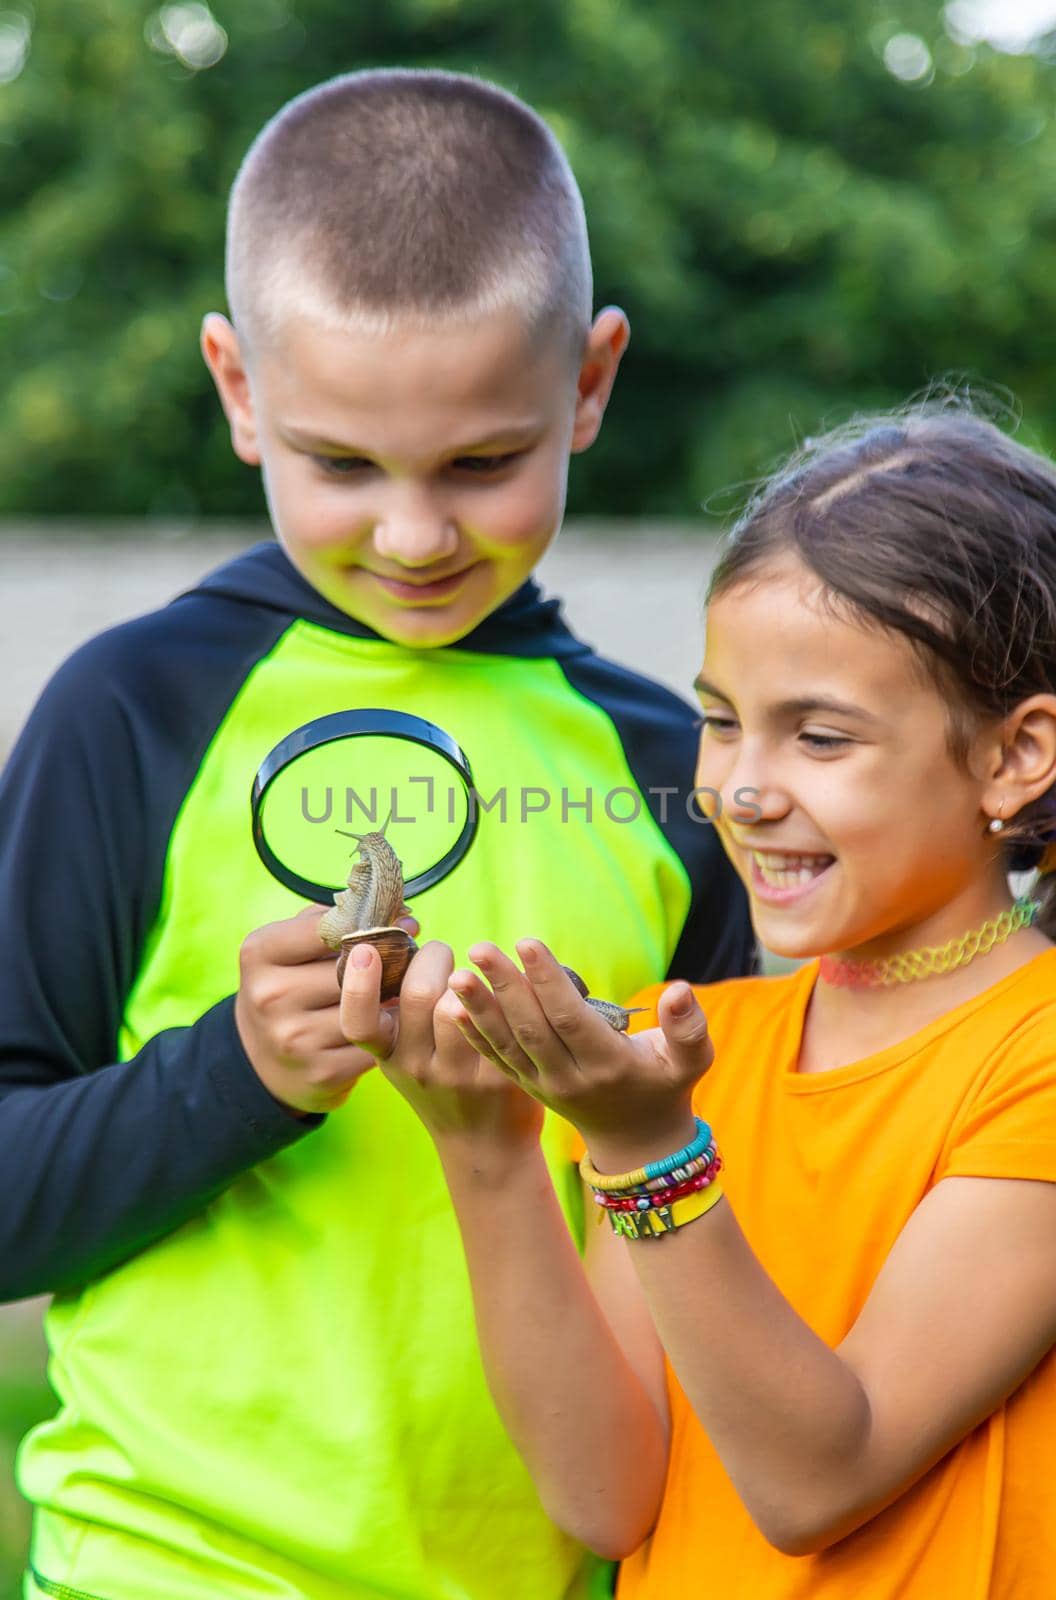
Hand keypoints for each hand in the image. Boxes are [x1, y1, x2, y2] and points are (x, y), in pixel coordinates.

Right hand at [233, 904, 418, 1116]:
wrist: (260, 1063)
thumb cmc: (289, 988)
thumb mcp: (288, 949)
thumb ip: (332, 922)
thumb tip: (403, 916)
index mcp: (260, 953)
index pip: (326, 927)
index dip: (367, 924)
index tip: (393, 924)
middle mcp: (271, 996)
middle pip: (351, 968)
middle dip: (385, 963)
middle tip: (406, 959)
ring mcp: (294, 1038)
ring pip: (368, 1008)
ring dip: (393, 1000)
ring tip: (398, 992)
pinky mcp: (322, 1072)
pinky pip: (374, 1045)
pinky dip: (388, 1035)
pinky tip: (388, 1027)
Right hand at [338, 939, 543, 1156]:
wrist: (484, 1145)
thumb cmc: (441, 1082)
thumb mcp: (405, 1055)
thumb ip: (397, 1011)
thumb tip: (389, 941)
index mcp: (388, 1056)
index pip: (360, 1022)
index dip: (358, 985)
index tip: (367, 950)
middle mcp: (417, 1067)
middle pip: (420, 993)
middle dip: (434, 956)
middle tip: (442, 954)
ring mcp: (458, 1074)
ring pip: (458, 1003)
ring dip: (469, 972)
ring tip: (472, 973)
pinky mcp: (499, 1073)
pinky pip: (499, 1015)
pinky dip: (501, 988)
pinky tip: (504, 982)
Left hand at [447, 939, 713, 1171]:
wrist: (637, 1139)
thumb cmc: (665, 1086)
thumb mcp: (690, 1061)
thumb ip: (688, 1027)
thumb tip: (681, 990)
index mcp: (608, 1064)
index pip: (570, 1018)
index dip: (547, 982)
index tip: (527, 943)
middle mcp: (570, 1078)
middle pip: (531, 1028)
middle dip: (504, 987)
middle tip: (481, 947)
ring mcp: (544, 1085)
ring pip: (507, 1044)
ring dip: (480, 1009)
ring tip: (457, 974)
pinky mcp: (528, 1086)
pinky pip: (497, 1060)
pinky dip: (475, 1035)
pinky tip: (454, 1007)